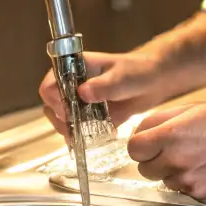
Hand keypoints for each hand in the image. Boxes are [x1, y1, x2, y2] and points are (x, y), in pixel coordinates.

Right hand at [38, 50, 174, 138]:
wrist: (155, 79)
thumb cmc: (138, 70)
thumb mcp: (122, 77)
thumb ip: (104, 85)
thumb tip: (83, 93)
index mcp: (75, 68)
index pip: (49, 85)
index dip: (55, 100)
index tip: (68, 111)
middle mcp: (74, 84)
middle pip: (52, 106)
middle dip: (62, 120)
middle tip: (78, 128)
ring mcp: (82, 101)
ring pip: (63, 120)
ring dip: (72, 130)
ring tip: (88, 134)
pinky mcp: (91, 115)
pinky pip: (80, 129)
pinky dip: (84, 137)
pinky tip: (100, 136)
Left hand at [126, 102, 205, 205]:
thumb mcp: (197, 107)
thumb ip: (162, 119)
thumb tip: (141, 131)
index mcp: (173, 136)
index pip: (133, 148)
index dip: (140, 144)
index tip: (149, 141)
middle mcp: (179, 163)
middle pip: (144, 170)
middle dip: (154, 160)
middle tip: (175, 149)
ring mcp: (192, 185)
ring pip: (166, 182)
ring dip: (175, 172)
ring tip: (200, 158)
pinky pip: (188, 193)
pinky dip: (194, 183)